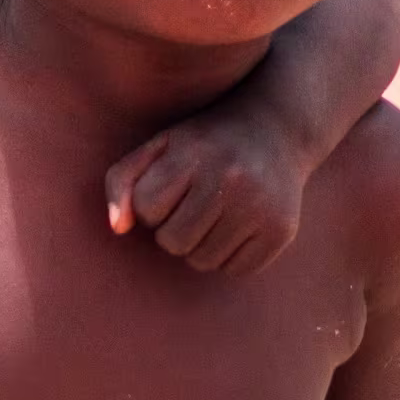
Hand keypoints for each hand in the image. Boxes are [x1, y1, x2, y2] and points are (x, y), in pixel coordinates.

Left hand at [103, 114, 307, 277]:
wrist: (275, 129)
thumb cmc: (203, 143)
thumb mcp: (158, 146)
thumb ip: (122, 181)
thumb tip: (117, 228)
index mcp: (193, 153)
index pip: (146, 210)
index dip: (152, 205)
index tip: (170, 188)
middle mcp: (230, 178)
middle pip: (173, 242)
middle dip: (174, 229)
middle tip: (193, 204)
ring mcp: (259, 206)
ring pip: (203, 261)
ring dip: (201, 245)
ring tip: (215, 213)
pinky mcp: (281, 231)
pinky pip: (236, 270)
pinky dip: (230, 255)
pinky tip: (238, 224)